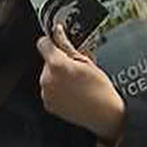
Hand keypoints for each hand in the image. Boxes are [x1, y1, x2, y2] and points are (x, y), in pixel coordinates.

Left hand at [36, 24, 125, 144]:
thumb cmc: (99, 88)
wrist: (103, 114)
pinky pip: (49, 89)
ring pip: (47, 75)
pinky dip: (57, 89)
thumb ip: (67, 45)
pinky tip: (72, 92)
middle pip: (46, 61)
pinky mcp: (48, 103)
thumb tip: (57, 32)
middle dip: (58, 61)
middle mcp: (47, 79)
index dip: (51, 42)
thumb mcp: (86, 61)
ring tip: (76, 83)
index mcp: (57, 65)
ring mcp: (46, 93)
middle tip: (75, 69)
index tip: (58, 44)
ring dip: (57, 76)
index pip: (43, 44)